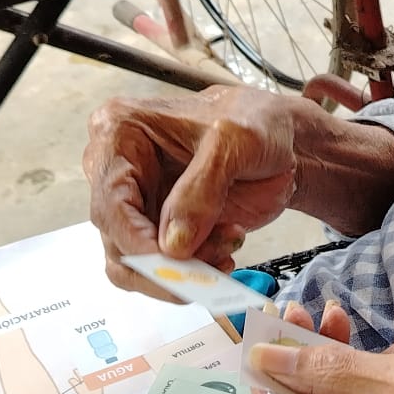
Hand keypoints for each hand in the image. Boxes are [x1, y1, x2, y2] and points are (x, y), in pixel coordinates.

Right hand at [84, 84, 301, 294]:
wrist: (283, 141)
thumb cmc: (256, 122)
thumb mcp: (236, 142)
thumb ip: (202, 189)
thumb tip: (173, 244)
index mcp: (121, 132)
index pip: (110, 201)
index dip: (137, 242)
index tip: (172, 265)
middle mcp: (120, 170)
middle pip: (117, 240)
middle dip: (165, 264)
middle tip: (206, 272)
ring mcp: (140, 203)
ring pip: (138, 263)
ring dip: (184, 270)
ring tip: (226, 248)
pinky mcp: (161, 228)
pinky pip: (166, 267)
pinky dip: (197, 270)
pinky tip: (225, 249)